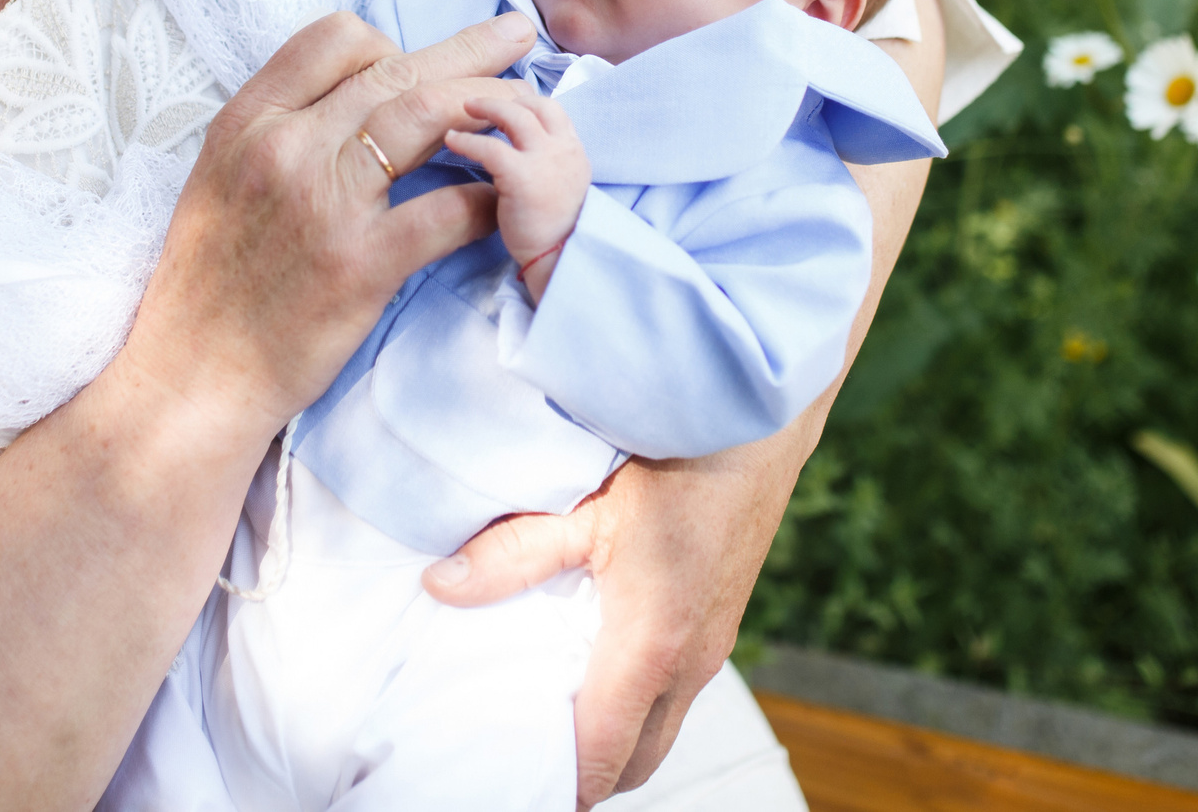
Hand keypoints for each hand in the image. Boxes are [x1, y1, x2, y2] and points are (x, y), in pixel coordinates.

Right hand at [118, 11, 536, 428]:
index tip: (420, 59)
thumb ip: (278, 132)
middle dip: (467, 48)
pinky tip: (505, 196)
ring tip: (528, 102)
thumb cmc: (208, 285)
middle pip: (395, 69)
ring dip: (488, 102)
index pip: (333, 38)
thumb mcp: (219, 179)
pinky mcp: (360, 264)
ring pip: (425, 114)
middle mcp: (285, 147)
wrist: (191, 376)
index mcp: (248, 121)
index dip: (389, 40)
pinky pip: (444, 209)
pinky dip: (487, 195)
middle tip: (515, 34)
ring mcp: (324, 203)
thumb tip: (349, 99)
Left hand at [422, 438, 803, 807]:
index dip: (559, 781)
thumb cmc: (678, 454)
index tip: (512, 779)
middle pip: (639, 762)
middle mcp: (692, 661)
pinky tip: (595, 664)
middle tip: (526, 754)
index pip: (603, 755)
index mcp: (653, 644)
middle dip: (588, 775)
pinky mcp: (720, 626)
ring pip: (661, 729)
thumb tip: (440, 586)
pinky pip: (676, 694)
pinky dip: (638, 705)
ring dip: (616, 739)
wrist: (756, 422)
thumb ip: (511, 552)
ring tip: (553, 712)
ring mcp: (714, 647)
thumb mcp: (583, 502)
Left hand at [441, 86, 590, 300]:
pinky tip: (452, 140)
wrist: (558, 260)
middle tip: (473, 100)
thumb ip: (543, 161)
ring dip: (485, 106)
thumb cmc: (551, 230)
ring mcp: (546, 161)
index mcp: (573, 150)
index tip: (501, 102)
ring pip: (514, 115)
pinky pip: (491, 148)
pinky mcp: (524, 178)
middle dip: (502, 95)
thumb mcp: (558, 185)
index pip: (550, 108)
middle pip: (534, 104)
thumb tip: (514, 146)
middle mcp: (564, 149)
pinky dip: (468, 140)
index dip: (523, 101)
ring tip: (462, 109)